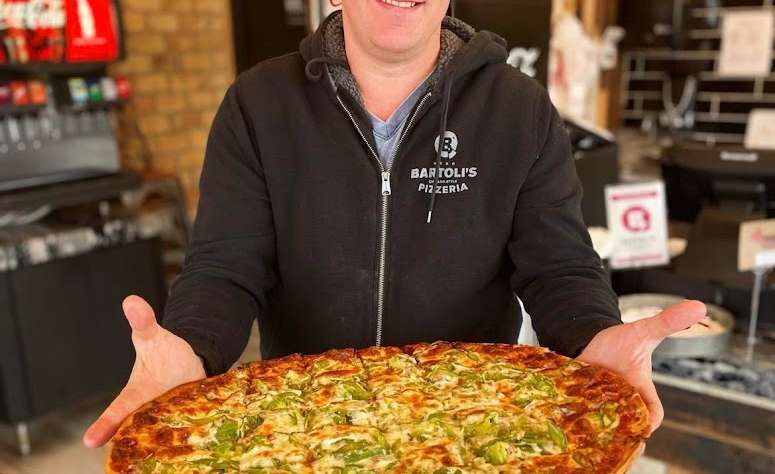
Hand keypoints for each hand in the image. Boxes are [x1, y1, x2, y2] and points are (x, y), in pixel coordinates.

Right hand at [83, 295, 205, 447]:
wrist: (190, 363)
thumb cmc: (165, 354)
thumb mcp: (154, 337)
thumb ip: (144, 322)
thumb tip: (131, 300)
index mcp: (136, 394)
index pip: (117, 410)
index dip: (104, 424)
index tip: (89, 440)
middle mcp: (150, 412)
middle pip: (143, 429)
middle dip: (144, 436)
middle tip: (146, 441)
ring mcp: (171, 419)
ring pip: (168, 433)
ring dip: (171, 435)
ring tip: (179, 436)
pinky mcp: (192, 421)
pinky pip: (192, 431)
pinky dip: (195, 433)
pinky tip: (201, 437)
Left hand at [577, 300, 706, 433]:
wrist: (589, 340)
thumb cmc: (620, 341)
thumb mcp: (645, 330)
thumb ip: (669, 321)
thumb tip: (700, 306)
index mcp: (640, 390)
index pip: (652, 412)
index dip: (651, 420)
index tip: (646, 424)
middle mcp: (621, 401)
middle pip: (624, 425)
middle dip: (618, 428)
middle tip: (608, 425)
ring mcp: (598, 404)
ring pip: (599, 423)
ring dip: (594, 421)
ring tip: (586, 418)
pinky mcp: (577, 401)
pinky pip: (576, 414)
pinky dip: (571, 412)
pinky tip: (565, 412)